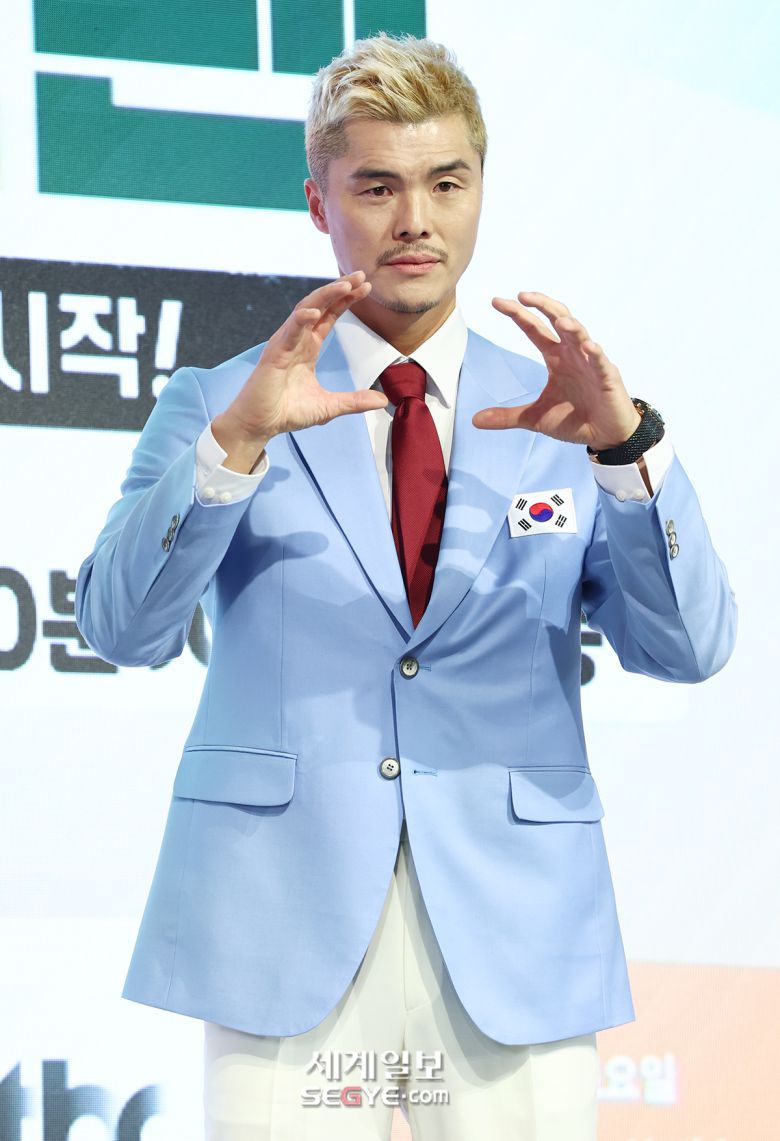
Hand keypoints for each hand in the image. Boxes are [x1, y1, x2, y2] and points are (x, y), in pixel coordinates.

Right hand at [212, 272, 387, 472]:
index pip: (329, 316)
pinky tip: (315, 312)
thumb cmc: (287, 412)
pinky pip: (289, 331)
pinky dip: (301, 319)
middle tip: (361, 276)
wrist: (260, 425)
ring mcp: (284, 343)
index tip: (365, 288)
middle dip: (340, 289)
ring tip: (345, 285)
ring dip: (325, 295)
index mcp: (308, 347)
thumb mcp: (329, 407)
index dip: (346, 300)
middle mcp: (296, 339)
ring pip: (305, 310)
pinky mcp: (274, 354)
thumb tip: (382, 399)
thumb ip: (355, 401)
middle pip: (319, 305)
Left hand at [472, 292, 640, 449]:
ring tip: (559, 320)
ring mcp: (591, 363)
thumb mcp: (535, 419)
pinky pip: (601, 363)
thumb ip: (507, 416)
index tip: (496, 301)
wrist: (605, 435)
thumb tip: (475, 420)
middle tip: (522, 295)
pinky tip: (588, 347)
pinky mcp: (608, 378)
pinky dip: (595, 354)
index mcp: (556, 357)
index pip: (534, 329)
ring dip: (572, 327)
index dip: (518, 314)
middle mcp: (572, 353)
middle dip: (542, 306)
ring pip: (581, 336)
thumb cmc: (574, 420)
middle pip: (558, 319)